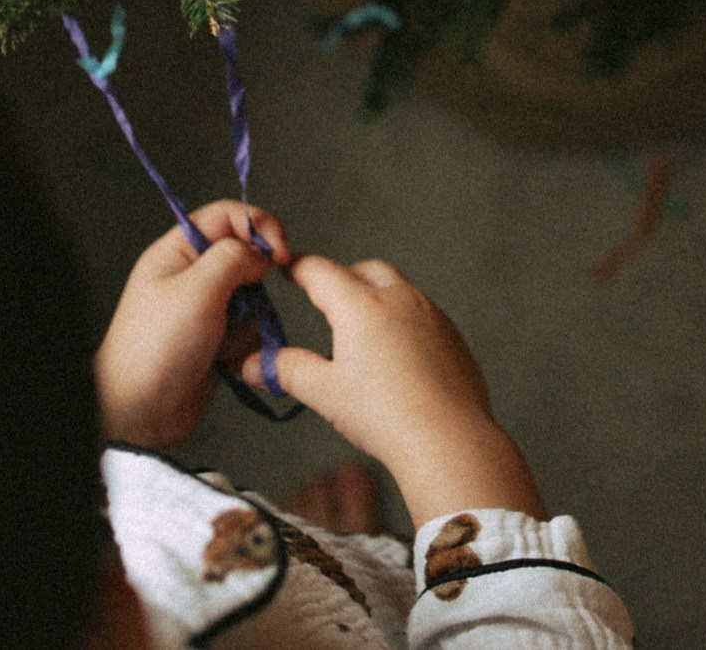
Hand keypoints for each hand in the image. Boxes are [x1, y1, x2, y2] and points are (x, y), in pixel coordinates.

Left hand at [96, 201, 286, 450]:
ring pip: (253, 296)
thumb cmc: (154, 350)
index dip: (259, 226)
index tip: (279, 253)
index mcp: (177, 252)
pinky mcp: (216, 338)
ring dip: (248, 320)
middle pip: (246, 256)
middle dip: (254, 282)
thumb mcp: (196, 291)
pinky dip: (245, 344)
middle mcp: (191, 275)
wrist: (140, 414)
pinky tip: (224, 359)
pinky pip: (249, 329)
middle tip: (242, 304)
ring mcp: (204, 309)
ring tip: (222, 341)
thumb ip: (234, 257)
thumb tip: (261, 252)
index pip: (227, 215)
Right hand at [245, 254, 544, 524]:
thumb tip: (253, 363)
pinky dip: (404, 320)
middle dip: (342, 277)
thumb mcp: (324, 392)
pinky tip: (397, 353)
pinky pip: (424, 314)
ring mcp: (431, 314)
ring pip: (400, 289)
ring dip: (377, 297)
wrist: (448, 437)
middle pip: (365, 270)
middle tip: (325, 297)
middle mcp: (399, 299)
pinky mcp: (452, 336)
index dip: (299, 267)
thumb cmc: (384, 415)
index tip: (287, 267)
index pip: (321, 271)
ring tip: (361, 328)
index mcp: (361, 305)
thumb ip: (287, 370)